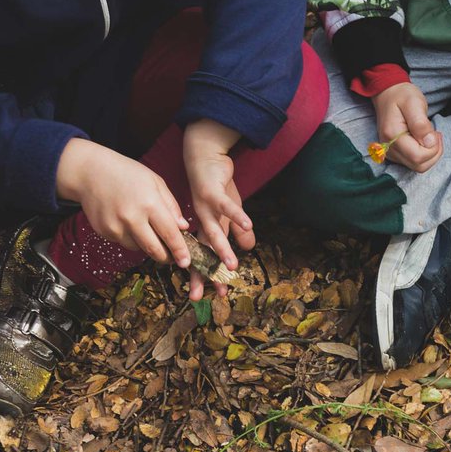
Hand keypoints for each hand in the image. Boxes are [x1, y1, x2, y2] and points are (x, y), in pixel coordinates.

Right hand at [56, 139, 191, 268]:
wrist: (90, 172)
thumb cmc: (127, 174)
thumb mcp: (156, 182)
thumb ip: (172, 206)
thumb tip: (183, 228)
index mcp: (149, 204)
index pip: (170, 234)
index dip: (180, 251)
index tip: (186, 262)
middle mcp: (132, 218)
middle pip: (154, 249)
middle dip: (166, 257)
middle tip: (173, 258)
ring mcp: (116, 226)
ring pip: (139, 248)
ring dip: (148, 245)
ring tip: (147, 228)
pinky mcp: (104, 231)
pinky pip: (125, 243)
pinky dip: (132, 238)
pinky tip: (128, 222)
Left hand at [182, 119, 254, 298]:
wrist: (204, 156)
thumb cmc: (217, 184)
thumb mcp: (232, 210)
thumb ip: (238, 229)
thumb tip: (249, 248)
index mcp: (205, 228)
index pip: (205, 257)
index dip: (206, 276)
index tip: (208, 296)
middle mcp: (201, 222)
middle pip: (204, 252)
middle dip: (208, 272)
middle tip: (212, 292)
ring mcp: (204, 209)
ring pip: (213, 233)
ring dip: (222, 251)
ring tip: (232, 267)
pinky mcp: (212, 193)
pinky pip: (226, 207)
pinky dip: (237, 216)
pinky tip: (249, 226)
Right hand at [372, 82, 442, 171]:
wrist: (389, 95)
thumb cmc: (402, 96)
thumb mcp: (414, 103)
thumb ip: (421, 124)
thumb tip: (429, 143)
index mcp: (392, 136)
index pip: (418, 157)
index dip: (433, 148)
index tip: (435, 132)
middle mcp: (389, 148)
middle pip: (419, 165)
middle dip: (434, 152)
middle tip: (436, 134)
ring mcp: (392, 153)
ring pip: (419, 167)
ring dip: (431, 154)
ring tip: (431, 135)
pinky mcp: (396, 155)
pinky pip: (415, 163)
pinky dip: (426, 155)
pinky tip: (425, 140)